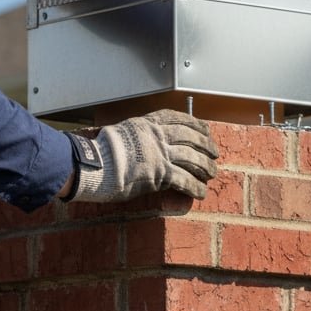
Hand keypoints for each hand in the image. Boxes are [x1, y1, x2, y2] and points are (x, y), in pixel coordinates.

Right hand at [67, 110, 218, 201]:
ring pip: (192, 158)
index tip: (206, 128)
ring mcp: (160, 154)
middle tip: (215, 153)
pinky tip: (200, 192)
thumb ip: (142, 134)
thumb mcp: (125, 131)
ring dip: (205, 167)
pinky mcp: (160, 173)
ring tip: (212, 173)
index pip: (179, 118)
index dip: (196, 124)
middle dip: (206, 145)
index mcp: (149, 123)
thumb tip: (151, 141)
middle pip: (191, 137)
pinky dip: (195, 187)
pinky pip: (184, 179)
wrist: (95, 165)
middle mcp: (158, 136)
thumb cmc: (103, 151)